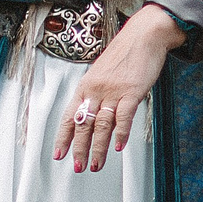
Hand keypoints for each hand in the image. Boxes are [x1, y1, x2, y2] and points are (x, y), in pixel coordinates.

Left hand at [53, 6, 181, 172]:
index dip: (63, 137)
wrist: (143, 35)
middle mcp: (95, 90)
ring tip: (97, 164)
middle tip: (78, 166)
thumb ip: (98, 95)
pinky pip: (124, 116)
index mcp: (85, 86)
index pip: (69, 116)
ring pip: (101, 125)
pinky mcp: (131, 91)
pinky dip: (121, 133)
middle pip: (83, 124)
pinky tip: (119, 146)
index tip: (59, 154)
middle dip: (79, 149)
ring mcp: (113, 91)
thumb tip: (95, 117)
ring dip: (98, 147)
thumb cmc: (124, 54)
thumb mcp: (103, 74)